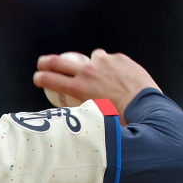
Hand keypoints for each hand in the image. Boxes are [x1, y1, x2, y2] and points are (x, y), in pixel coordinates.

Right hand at [33, 49, 159, 118]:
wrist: (145, 107)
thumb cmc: (119, 119)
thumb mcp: (95, 119)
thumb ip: (83, 116)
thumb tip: (74, 125)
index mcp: (78, 88)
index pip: (50, 79)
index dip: (40, 78)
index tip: (37, 78)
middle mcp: (87, 72)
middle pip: (59, 62)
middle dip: (47, 62)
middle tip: (43, 63)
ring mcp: (104, 62)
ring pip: (91, 58)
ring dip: (92, 65)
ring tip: (101, 75)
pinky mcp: (119, 58)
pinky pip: (110, 59)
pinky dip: (111, 66)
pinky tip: (119, 76)